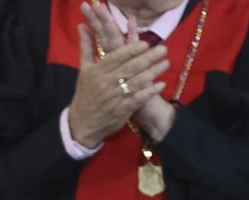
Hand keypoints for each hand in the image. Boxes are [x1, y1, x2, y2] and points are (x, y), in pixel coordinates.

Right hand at [67, 22, 168, 147]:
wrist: (82, 123)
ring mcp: (114, 98)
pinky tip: (161, 84)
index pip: (116, 57)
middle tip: (163, 49)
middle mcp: (106, 83)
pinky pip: (138, 99)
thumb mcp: (83, 70)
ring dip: (153, 72)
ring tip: (166, 63)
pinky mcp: (121, 111)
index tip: (146, 43)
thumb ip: (86, 48)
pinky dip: (150, 92)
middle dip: (149, 58)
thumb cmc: (85, 94)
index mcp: (97, 72)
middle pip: (130, 68)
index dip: (132, 50)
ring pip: (136, 82)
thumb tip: (82, 27)